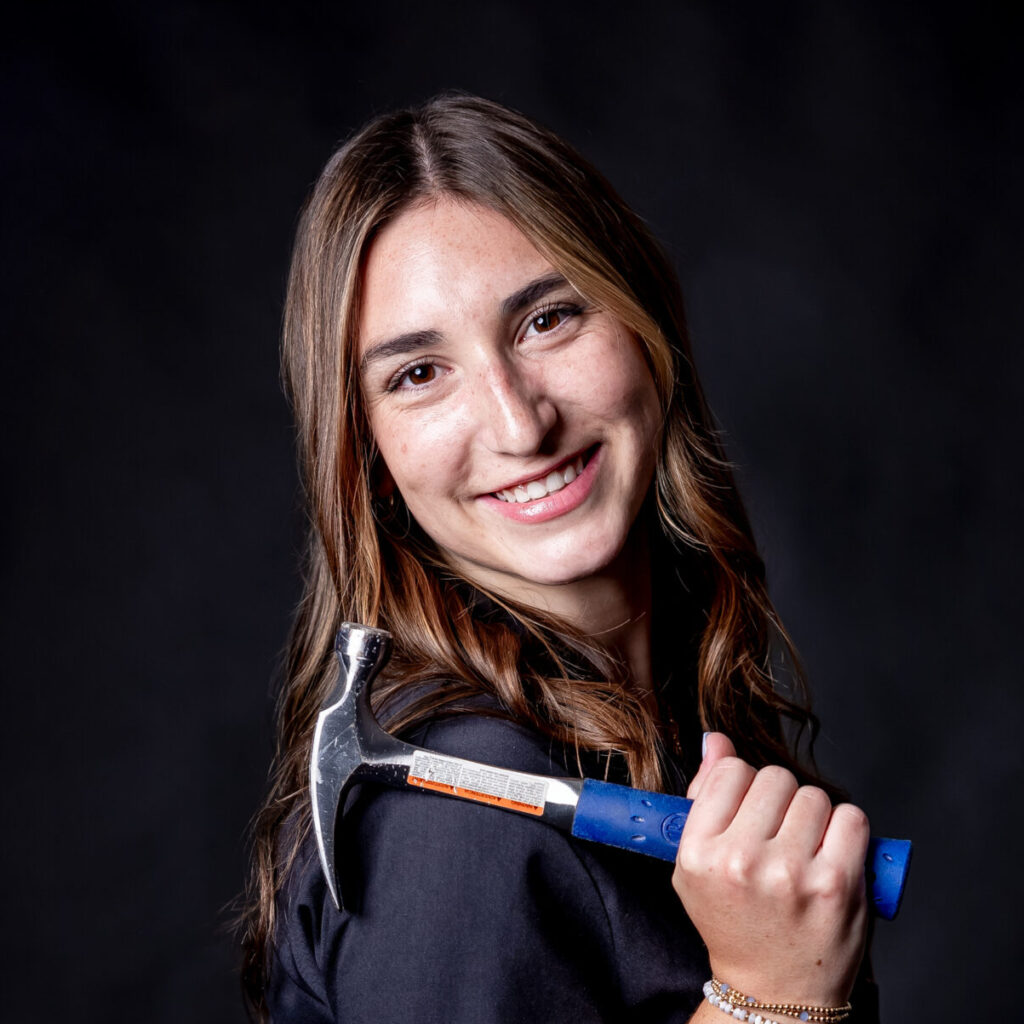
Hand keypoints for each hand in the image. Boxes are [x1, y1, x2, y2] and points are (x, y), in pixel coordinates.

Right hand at [673, 734, 868, 1007]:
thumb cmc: (736, 921)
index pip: (730, 772)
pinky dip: (846, 829)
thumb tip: (716, 740)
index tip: (747, 813)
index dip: (743, 788)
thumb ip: (705, 795)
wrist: (775, 992)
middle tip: (777, 835)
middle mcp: (741, 861)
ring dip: (812, 814)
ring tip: (803, 849)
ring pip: (812, 794)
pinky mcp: (837, 884)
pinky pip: (851, 816)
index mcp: (698, 854)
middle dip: (779, 800)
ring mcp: (791, 872)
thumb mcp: (697, 864)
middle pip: (774, 777)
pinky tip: (831, 855)